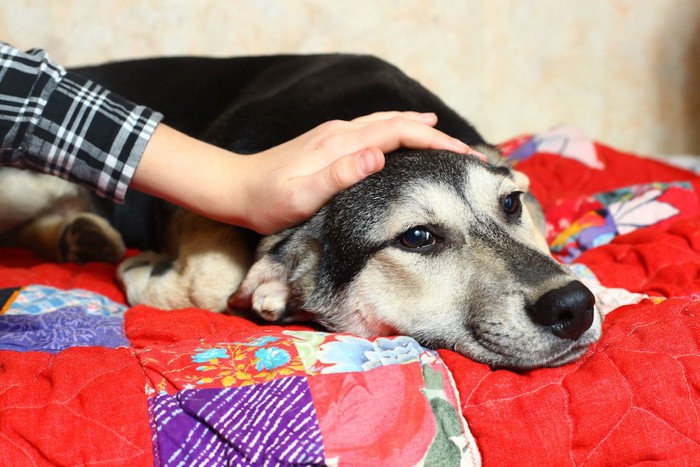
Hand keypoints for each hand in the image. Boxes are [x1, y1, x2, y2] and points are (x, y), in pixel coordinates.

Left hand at [132, 112, 480, 233]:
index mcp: (342, 145)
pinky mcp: (330, 143)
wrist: (234, 188)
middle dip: (437, 137)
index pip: (399, 134)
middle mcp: (343, 133)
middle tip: (470, 153)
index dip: (435, 144)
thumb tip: (378, 155)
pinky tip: (404, 138)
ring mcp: (336, 135)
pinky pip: (376, 130)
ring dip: (420, 130)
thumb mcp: (301, 196)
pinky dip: (400, 132)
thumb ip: (339, 175)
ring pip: (388, 124)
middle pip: (399, 125)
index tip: (465, 157)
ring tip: (448, 141)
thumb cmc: (267, 201)